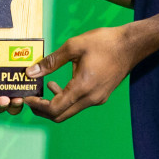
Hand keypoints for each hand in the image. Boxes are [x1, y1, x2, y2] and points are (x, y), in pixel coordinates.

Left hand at [23, 25, 143, 122]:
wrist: (131, 45)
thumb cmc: (104, 42)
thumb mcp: (74, 46)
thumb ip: (51, 61)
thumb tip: (31, 72)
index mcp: (82, 88)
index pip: (54, 109)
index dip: (37, 106)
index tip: (27, 98)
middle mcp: (91, 99)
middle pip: (61, 116)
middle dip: (43, 110)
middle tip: (31, 98)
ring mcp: (97, 99)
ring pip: (70, 111)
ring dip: (55, 104)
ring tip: (47, 86)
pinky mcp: (101, 96)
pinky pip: (79, 104)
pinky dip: (67, 99)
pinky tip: (62, 84)